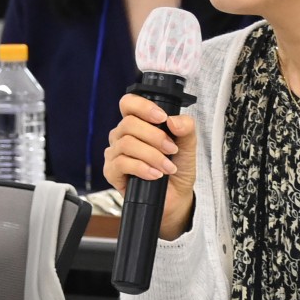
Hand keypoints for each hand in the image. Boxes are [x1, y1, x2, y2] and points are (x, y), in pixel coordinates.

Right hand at [103, 94, 197, 239]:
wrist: (176, 196)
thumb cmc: (178, 167)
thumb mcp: (188, 144)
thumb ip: (185, 127)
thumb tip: (172, 121)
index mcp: (138, 123)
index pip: (128, 103)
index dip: (142, 106)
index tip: (162, 118)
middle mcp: (122, 135)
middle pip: (128, 124)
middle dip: (154, 136)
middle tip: (171, 149)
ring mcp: (115, 153)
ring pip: (126, 144)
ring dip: (151, 155)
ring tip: (167, 166)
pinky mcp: (112, 172)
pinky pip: (121, 163)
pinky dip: (142, 168)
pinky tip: (155, 174)